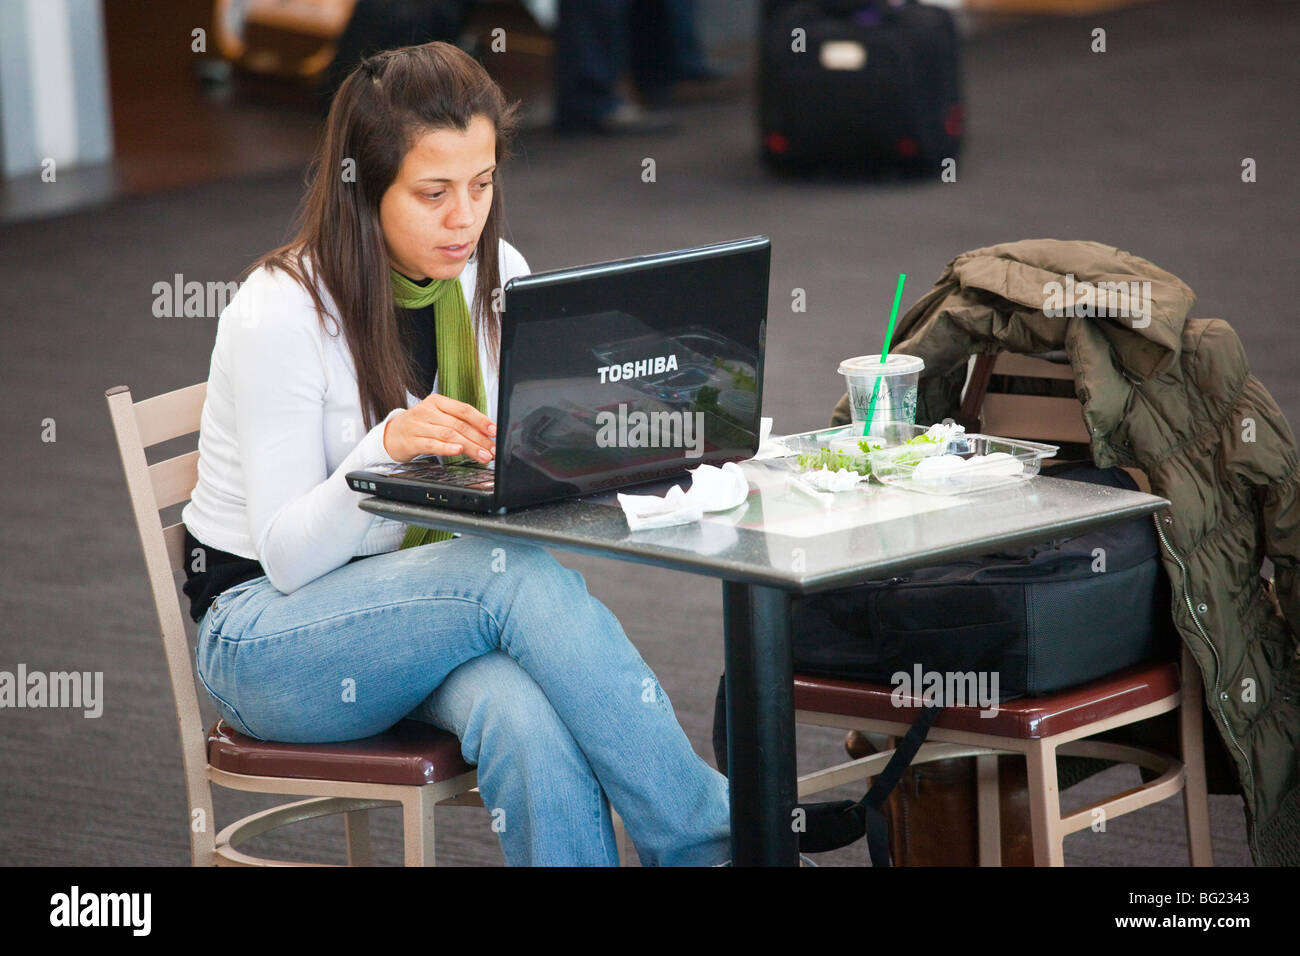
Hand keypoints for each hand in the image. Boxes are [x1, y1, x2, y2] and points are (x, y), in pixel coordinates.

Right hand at [382, 393, 496, 462]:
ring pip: (449, 435)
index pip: (464, 409)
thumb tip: (486, 434)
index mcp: (437, 402)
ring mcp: (418, 425)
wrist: (390, 435)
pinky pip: (432, 444)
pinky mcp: (412, 440)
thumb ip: (458, 422)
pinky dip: (447, 448)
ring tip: (482, 455)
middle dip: (479, 438)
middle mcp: (428, 411)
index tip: (494, 431)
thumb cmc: (419, 426)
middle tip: (492, 450)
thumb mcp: (437, 417)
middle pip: (459, 424)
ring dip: (469, 446)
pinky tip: (458, 451)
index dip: (481, 420)